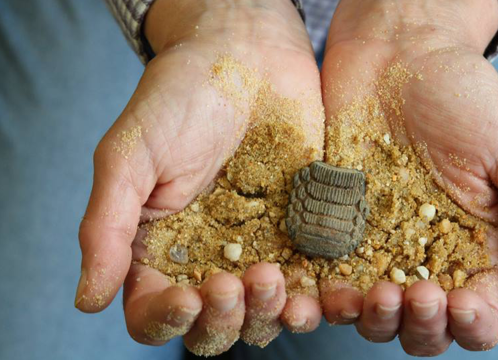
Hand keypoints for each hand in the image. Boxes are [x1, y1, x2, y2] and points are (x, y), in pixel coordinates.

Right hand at [75, 0, 324, 354]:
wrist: (248, 56)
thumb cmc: (180, 98)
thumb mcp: (130, 156)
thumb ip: (108, 227)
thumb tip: (87, 299)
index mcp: (159, 247)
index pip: (153, 310)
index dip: (166, 319)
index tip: (188, 298)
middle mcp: (208, 258)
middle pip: (214, 324)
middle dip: (225, 319)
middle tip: (235, 282)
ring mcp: (260, 248)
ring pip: (265, 314)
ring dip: (270, 314)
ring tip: (273, 278)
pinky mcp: (305, 232)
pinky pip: (313, 283)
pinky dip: (317, 299)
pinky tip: (320, 292)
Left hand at [319, 0, 497, 354]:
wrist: (396, 55)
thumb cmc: (464, 96)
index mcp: (473, 248)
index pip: (478, 315)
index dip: (472, 325)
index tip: (460, 303)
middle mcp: (422, 256)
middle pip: (421, 328)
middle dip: (418, 327)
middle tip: (412, 294)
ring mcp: (372, 245)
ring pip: (371, 315)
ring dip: (372, 320)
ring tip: (370, 294)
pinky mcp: (331, 227)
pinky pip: (324, 278)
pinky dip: (324, 297)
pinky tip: (327, 288)